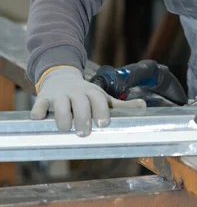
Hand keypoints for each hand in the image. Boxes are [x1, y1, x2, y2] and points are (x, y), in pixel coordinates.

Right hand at [31, 66, 145, 135]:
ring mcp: (59, 95)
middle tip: (83, 132)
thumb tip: (144, 107)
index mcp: (92, 92)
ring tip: (65, 129)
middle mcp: (76, 92)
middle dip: (83, 117)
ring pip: (61, 104)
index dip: (101, 110)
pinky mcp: (43, 98)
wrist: (61, 78)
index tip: (103, 124)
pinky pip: (39, 105)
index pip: (98, 99)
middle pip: (80, 103)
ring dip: (63, 117)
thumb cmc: (85, 94)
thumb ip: (120, 105)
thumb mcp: (102, 97)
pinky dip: (38, 112)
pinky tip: (39, 119)